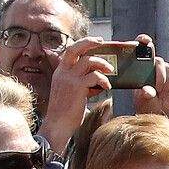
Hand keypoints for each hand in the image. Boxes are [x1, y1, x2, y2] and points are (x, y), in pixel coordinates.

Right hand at [39, 37, 115, 154]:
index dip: (83, 44)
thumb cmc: (65, 113)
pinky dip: (103, 79)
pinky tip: (107, 86)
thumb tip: (96, 78)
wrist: (57, 126)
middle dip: (90, 42)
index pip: (70, 51)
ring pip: (88, 60)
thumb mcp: (69, 93)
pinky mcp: (77, 87)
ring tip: (110, 71)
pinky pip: (94, 76)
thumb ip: (80, 84)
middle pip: (75, 48)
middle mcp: (63, 72)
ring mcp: (69, 79)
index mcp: (60, 72)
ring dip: (102, 63)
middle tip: (102, 42)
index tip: (96, 42)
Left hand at [130, 34, 168, 116]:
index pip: (141, 47)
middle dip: (158, 73)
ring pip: (167, 68)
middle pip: (157, 60)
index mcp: (139, 66)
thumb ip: (144, 94)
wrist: (157, 110)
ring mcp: (163, 68)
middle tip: (155, 87)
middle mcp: (152, 64)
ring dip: (163, 83)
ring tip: (159, 92)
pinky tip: (165, 91)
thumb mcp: (142, 99)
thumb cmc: (145, 102)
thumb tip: (147, 91)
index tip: (145, 41)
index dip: (143, 40)